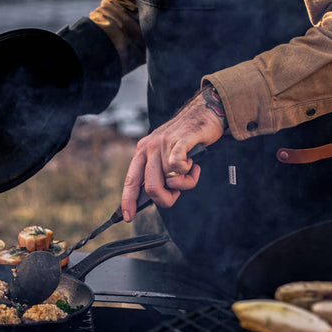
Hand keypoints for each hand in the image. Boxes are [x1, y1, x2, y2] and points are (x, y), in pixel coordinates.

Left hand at [121, 88, 225, 220]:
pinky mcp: (181, 140)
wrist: (203, 113)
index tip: (127, 217)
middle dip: (165, 199)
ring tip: (190, 171)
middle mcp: (150, 147)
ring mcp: (164, 143)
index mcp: (142, 152)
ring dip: (185, 183)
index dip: (128, 201)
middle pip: (151, 186)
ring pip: (170, 180)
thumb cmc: (185, 139)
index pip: (131, 181)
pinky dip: (188, 172)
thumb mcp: (165, 156)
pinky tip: (192, 165)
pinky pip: (178, 166)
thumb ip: (160, 175)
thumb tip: (157, 198)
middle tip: (176, 196)